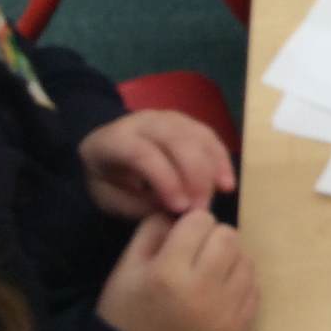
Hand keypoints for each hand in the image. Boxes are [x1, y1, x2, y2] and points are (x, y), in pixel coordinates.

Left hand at [78, 109, 235, 219]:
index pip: (145, 154)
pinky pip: (209, 137)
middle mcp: (144, 122)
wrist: (104, 149)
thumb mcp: (108, 198)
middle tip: (202, 208)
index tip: (182, 209)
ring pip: (197, 135)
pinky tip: (226, 183)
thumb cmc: (106, 179)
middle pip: (177, 140)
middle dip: (195, 175)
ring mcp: (169, 118)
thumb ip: (138, 205)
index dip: (166, 180)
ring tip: (221, 194)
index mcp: (116, 139)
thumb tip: (176, 211)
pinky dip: (220, 159)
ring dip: (212, 166)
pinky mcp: (187, 123)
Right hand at [96, 211, 258, 330]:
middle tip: (198, 253)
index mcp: (169, 273)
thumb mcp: (126, 266)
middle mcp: (201, 292)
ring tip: (209, 273)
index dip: (190, 224)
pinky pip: (253, 290)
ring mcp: (224, 314)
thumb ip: (154, 229)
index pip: (201, 221)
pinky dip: (239, 285)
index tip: (182, 238)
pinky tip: (218, 292)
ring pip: (246, 261)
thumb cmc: (126, 312)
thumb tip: (186, 211)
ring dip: (230, 260)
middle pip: (229, 237)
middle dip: (214, 237)